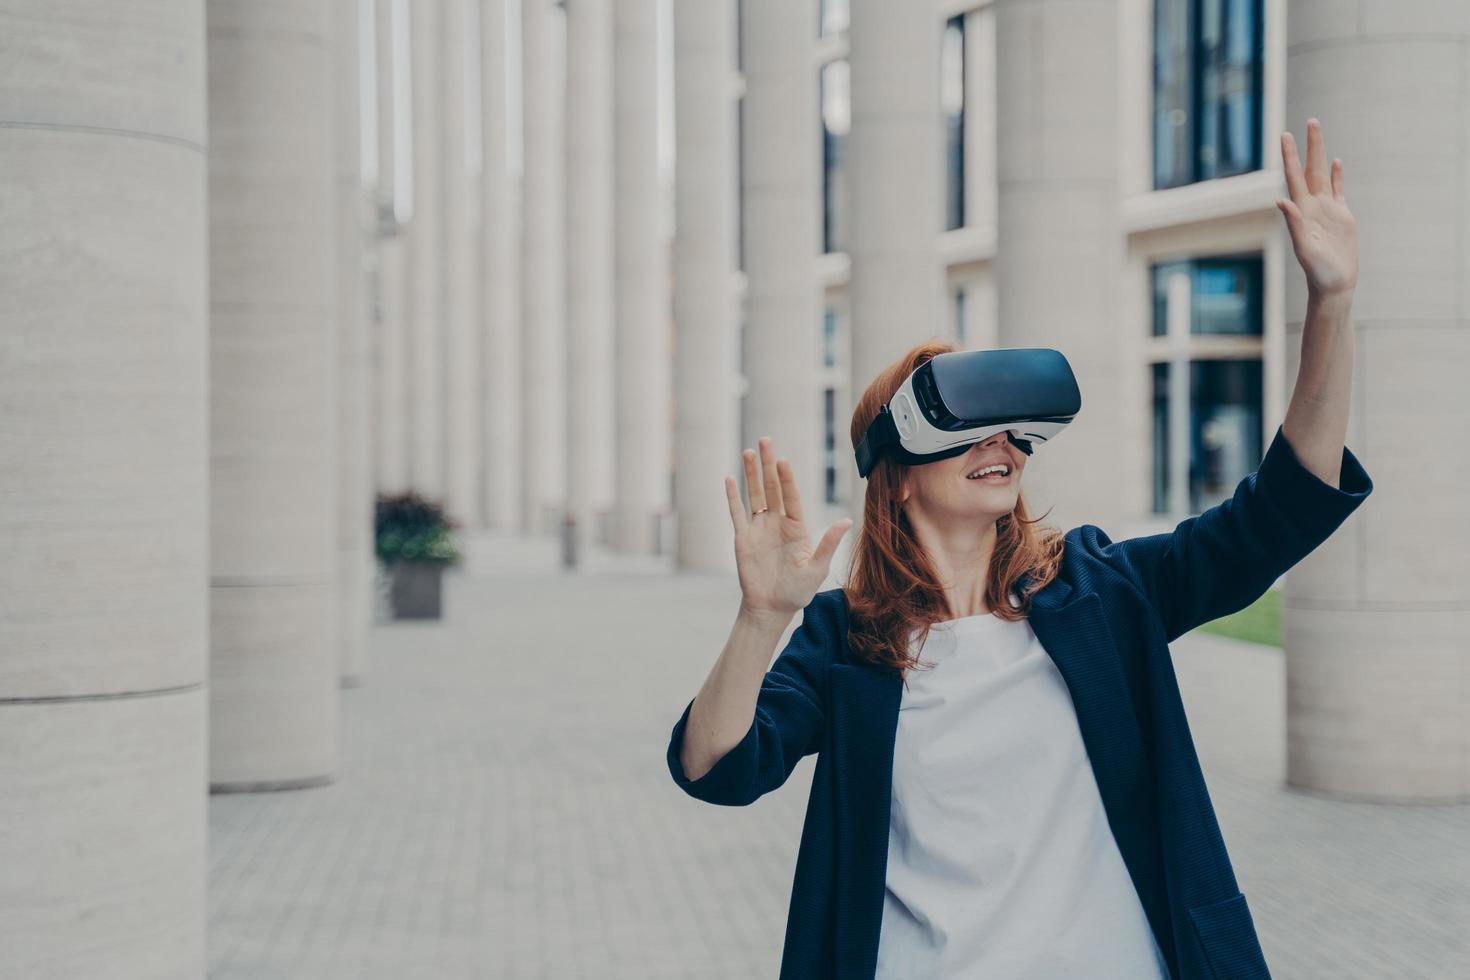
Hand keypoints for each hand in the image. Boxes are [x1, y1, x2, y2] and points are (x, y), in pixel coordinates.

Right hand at [725, 436, 853, 622]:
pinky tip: (729, 478)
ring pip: (754, 495)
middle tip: (765, 441)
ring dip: (750, 474)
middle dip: (768, 465)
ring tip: (749, 451)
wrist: (773, 608)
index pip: (791, 496)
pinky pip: (736, 513)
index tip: (783, 459)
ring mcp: (759, 529)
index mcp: (796, 527)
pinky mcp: (743, 538)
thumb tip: (846, 520)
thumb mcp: (817, 568)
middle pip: (772, 488)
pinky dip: (732, 497)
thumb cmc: (798, 591)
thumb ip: (828, 543)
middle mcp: (778, 523)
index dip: (786, 478)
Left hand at [1277, 118, 1357, 296]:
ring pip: (1324, 175)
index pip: (1294, 177)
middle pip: (1310, 169)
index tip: (1285, 136)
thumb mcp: (1305, 247)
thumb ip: (1294, 223)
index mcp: (1302, 211)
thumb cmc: (1317, 270)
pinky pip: (1338, 190)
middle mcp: (1313, 206)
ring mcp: (1327, 209)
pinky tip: (1336, 162)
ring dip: (1322, 154)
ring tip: (1318, 132)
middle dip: (1310, 146)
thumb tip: (1281, 199)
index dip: (1289, 156)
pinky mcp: (1342, 216)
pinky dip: (1337, 176)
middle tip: (1309, 121)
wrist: (1334, 283)